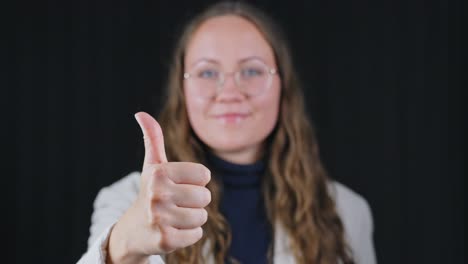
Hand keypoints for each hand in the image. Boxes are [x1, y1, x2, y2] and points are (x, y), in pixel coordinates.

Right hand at [107, 112, 210, 263]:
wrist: (133, 230)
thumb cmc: (150, 193)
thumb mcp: (152, 166)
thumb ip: (153, 139)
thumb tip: (140, 113)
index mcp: (159, 172)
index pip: (204, 174)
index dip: (195, 181)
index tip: (178, 185)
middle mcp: (157, 193)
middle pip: (205, 197)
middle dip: (194, 202)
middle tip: (175, 204)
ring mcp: (160, 218)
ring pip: (202, 216)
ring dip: (192, 219)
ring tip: (173, 217)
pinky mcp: (165, 240)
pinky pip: (197, 235)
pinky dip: (189, 235)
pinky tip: (172, 230)